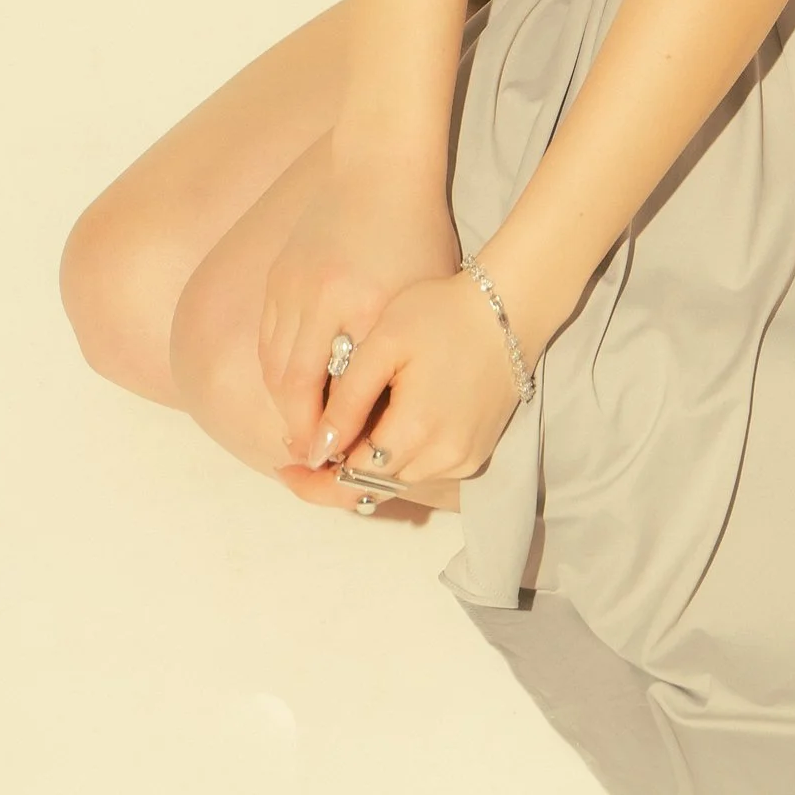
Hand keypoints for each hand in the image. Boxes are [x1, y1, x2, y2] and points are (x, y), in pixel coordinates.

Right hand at [254, 166, 462, 462]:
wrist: (382, 167)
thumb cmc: (415, 234)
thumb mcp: (416, 299)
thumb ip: (391, 355)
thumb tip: (373, 412)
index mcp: (352, 307)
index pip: (324, 390)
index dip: (325, 431)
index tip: (332, 459)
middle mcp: (311, 299)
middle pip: (289, 383)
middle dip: (297, 424)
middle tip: (310, 453)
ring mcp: (288, 285)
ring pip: (272, 361)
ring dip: (284, 398)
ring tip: (302, 424)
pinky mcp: (278, 274)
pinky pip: (267, 335)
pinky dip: (277, 365)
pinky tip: (294, 381)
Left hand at [309, 267, 531, 501]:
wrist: (511, 308)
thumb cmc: (442, 314)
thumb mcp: (383, 345)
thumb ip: (347, 400)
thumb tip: (317, 450)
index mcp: (415, 431)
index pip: (350, 479)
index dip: (313, 480)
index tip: (284, 467)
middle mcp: (443, 458)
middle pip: (372, 485)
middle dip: (333, 474)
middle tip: (301, 450)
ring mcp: (464, 459)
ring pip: (397, 480)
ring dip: (366, 465)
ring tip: (340, 434)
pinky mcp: (476, 452)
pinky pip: (424, 470)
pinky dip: (397, 459)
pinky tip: (382, 429)